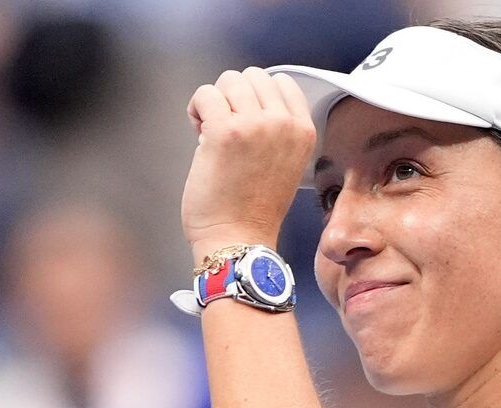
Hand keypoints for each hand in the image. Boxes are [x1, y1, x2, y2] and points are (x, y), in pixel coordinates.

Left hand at [182, 68, 316, 252]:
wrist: (239, 238)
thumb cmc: (254, 208)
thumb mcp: (286, 162)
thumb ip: (277, 129)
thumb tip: (245, 99)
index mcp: (304, 131)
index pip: (281, 81)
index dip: (256, 97)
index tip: (246, 120)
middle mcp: (284, 124)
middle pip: (252, 76)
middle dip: (233, 96)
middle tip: (226, 128)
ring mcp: (255, 125)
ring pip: (228, 80)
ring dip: (214, 102)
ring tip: (211, 132)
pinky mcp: (224, 131)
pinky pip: (205, 94)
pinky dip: (196, 109)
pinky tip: (199, 133)